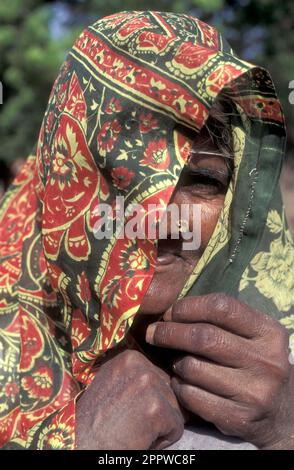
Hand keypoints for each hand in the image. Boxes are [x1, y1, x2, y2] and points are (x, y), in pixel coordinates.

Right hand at [76, 349, 184, 449]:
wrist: (79, 445)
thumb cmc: (97, 423)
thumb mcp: (116, 387)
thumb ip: (141, 379)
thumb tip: (179, 381)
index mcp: (129, 356)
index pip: (161, 377)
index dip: (148, 401)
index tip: (124, 409)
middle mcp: (138, 362)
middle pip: (171, 391)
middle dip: (158, 412)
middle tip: (128, 422)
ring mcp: (147, 382)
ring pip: (177, 409)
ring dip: (160, 426)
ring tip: (132, 429)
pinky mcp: (155, 407)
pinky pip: (177, 428)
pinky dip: (161, 441)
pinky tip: (137, 439)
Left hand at [145, 293, 293, 448]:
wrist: (282, 411)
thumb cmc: (254, 361)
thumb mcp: (251, 334)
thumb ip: (220, 320)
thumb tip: (170, 312)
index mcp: (269, 332)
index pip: (221, 307)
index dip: (188, 307)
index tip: (169, 313)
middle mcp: (267, 361)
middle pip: (203, 337)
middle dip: (169, 332)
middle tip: (153, 333)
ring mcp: (255, 392)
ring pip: (192, 367)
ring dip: (175, 361)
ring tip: (175, 360)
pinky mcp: (239, 418)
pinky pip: (191, 396)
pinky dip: (178, 386)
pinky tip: (182, 382)